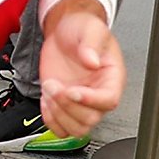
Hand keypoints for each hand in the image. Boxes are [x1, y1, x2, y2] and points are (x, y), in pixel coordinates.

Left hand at [39, 0, 125, 139]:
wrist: (64, 31)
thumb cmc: (82, 29)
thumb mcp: (89, 28)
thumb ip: (91, 43)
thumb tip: (92, 61)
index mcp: (112, 78)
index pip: (108, 101)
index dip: (90, 100)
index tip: (72, 91)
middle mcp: (98, 94)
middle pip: (90, 119)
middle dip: (67, 105)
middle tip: (53, 84)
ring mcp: (81, 103)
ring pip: (76, 129)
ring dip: (58, 114)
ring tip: (49, 89)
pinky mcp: (65, 105)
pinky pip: (61, 128)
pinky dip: (50, 120)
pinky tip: (46, 99)